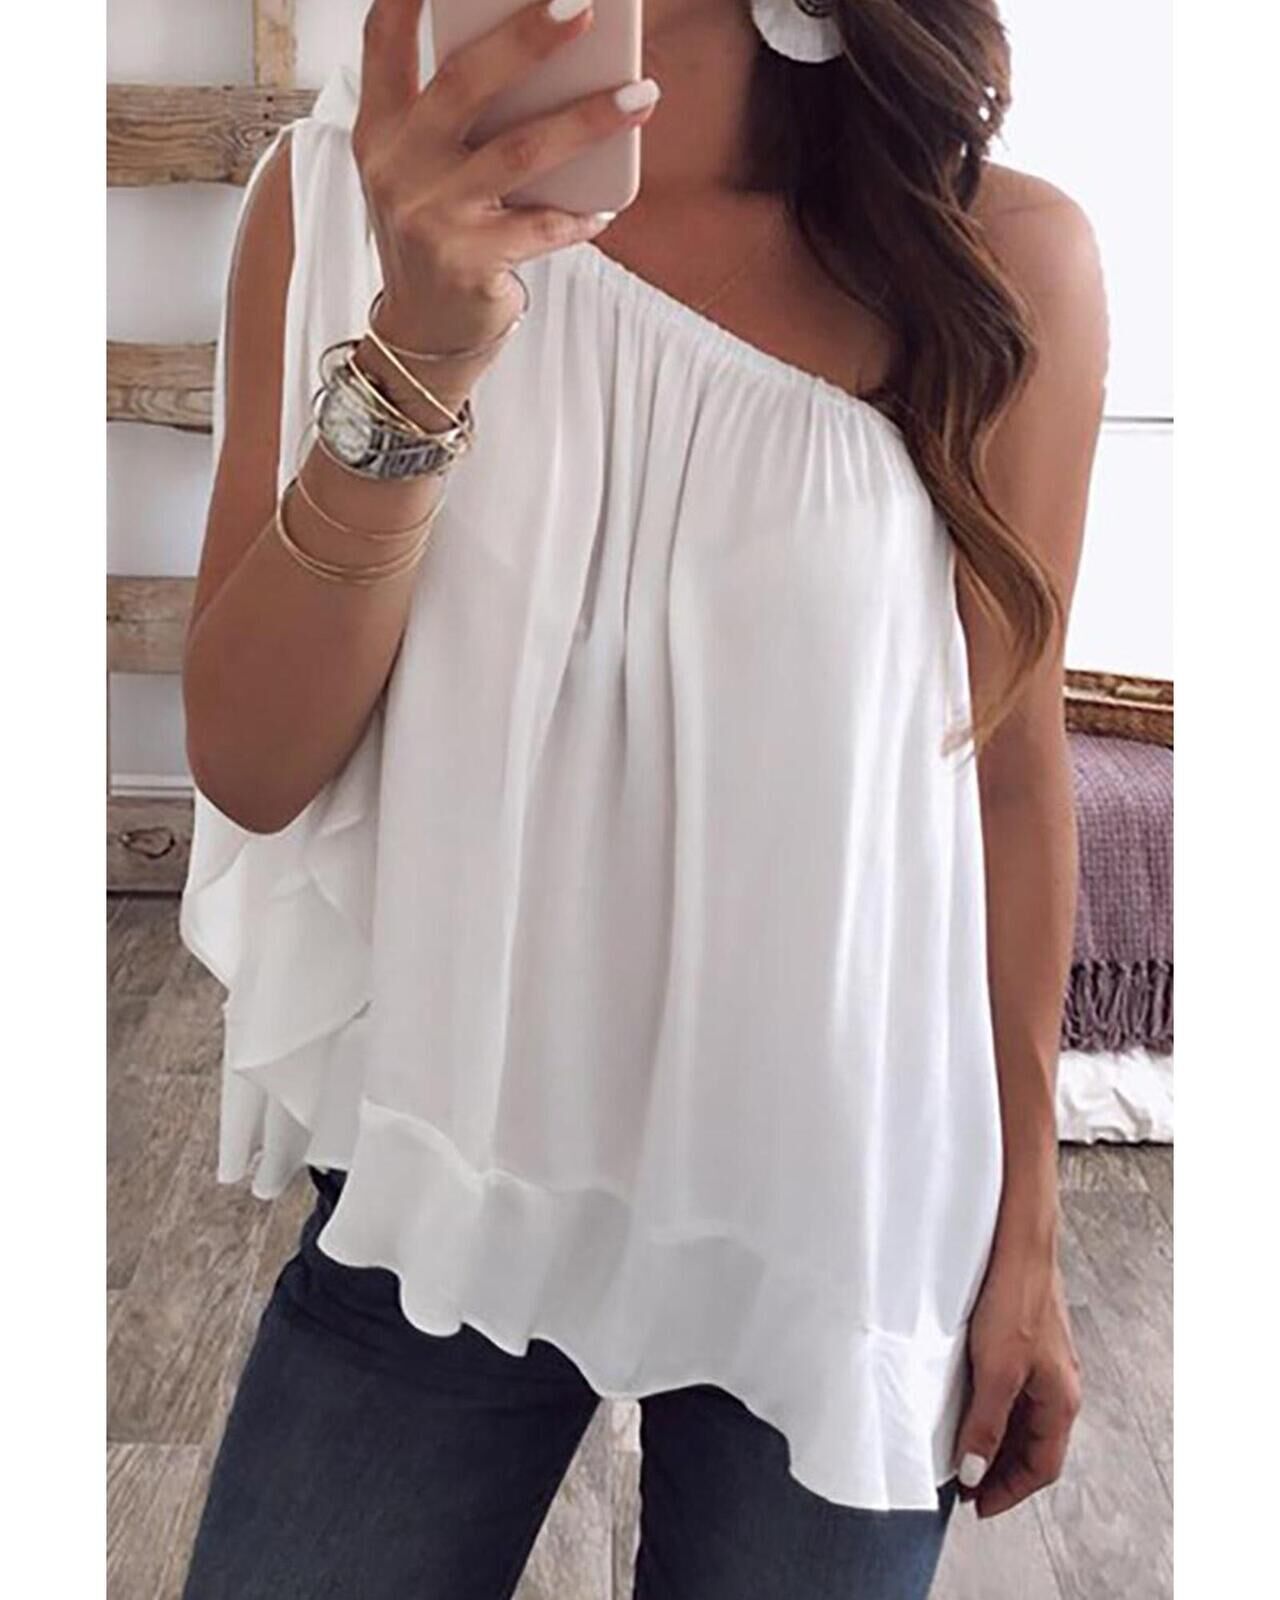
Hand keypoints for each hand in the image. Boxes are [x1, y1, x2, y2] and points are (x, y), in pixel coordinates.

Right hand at [353, 0, 658, 360]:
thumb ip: (457, 117)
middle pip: (465, 83)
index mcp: (381, 129)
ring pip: (519, 151)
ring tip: (641, 95)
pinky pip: (540, 227)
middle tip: (583, 7)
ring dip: (588, 120)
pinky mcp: (466, 262)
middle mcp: (398, 166)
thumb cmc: (437, 233)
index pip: (384, 41)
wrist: (425, 332)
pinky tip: (608, 204)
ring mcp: (430, 215)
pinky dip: (579, 215)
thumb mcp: (424, 170)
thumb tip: (546, 59)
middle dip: (527, 39)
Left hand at [952, 1241, 1082, 1518]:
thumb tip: (974, 1471)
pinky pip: (1016, 1393)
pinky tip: (971, 1405)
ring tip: (962, 1451)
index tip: (978, 1506)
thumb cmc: (1015, 1299)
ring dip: (997, 1440)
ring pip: (1024, 1419)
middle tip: (966, 1485)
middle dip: (1001, 1470)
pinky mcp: (1030, 1342)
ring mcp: (1047, 1363)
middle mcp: (1060, 1385)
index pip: (1041, 1467)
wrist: (1020, 1243)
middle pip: (1034, 1446)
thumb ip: (986, 1423)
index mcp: (1061, 1400)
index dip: (1009, 1491)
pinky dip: (996, 1411)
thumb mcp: (996, 1371)